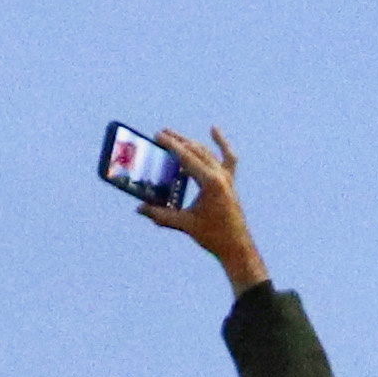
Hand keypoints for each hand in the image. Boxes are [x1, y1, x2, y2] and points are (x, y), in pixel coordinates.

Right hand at [140, 124, 267, 292]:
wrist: (237, 246)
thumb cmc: (213, 236)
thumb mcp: (185, 224)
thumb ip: (161, 215)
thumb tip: (140, 209)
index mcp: (210, 183)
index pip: (187, 157)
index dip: (171, 145)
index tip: (158, 136)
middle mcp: (220, 175)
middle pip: (196, 151)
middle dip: (178, 141)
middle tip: (161, 134)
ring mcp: (227, 177)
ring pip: (207, 153)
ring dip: (191, 143)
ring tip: (175, 137)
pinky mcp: (230, 182)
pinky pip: (228, 157)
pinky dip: (221, 143)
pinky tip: (214, 130)